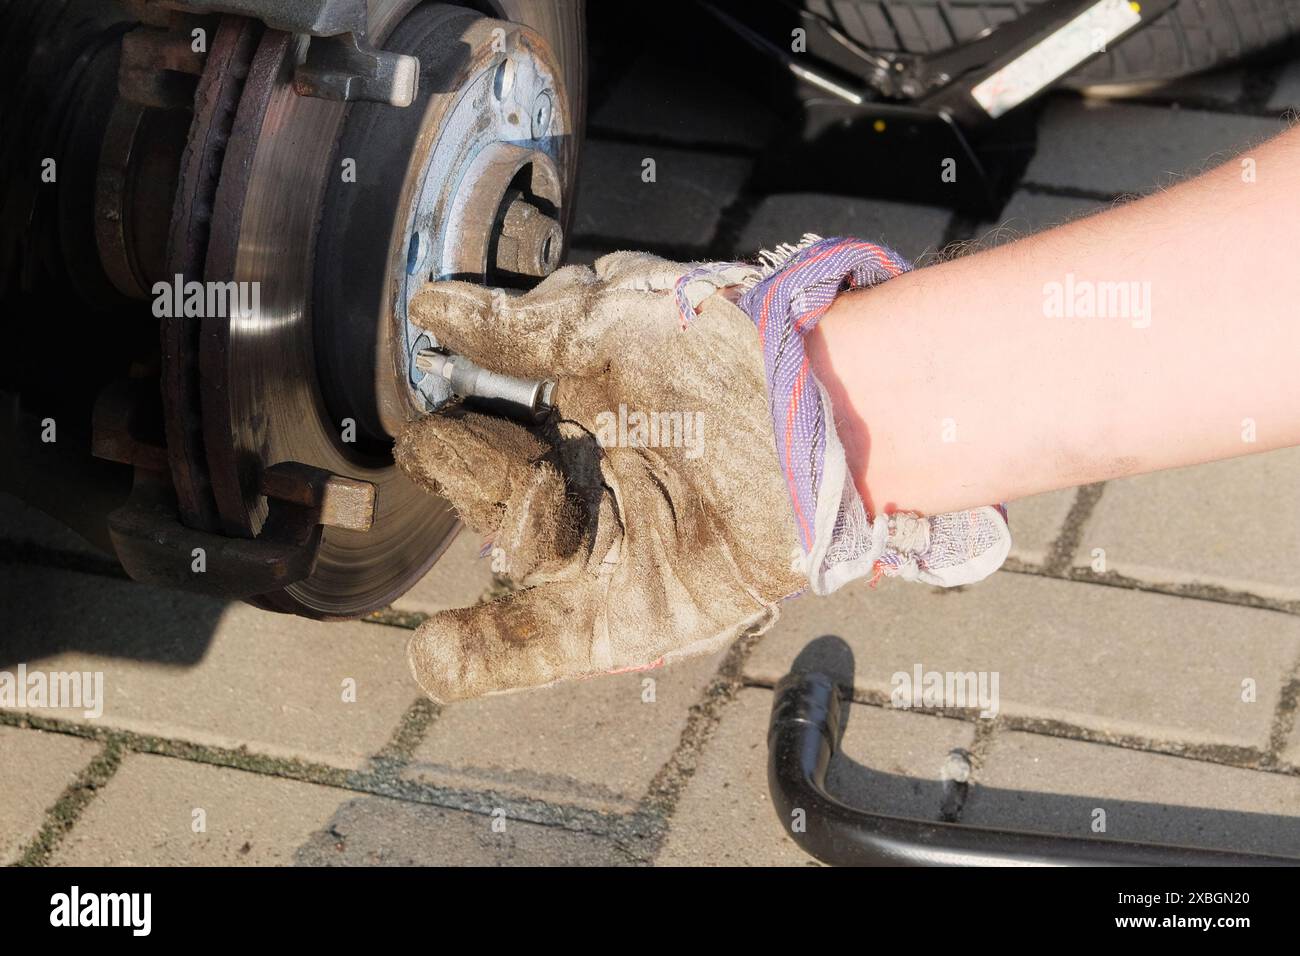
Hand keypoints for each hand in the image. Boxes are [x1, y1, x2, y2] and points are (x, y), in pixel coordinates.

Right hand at [395, 252, 804, 701]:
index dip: (458, 434)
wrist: (825, 422)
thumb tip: (431, 310)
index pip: (482, 434)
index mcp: (569, 418)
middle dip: (475, 470)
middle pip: (494, 492)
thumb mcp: (615, 328)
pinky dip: (482, 656)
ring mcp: (605, 551)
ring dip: (491, 531)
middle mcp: (579, 483)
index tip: (436, 419)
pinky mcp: (632, 616)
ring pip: (514, 553)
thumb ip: (519, 332)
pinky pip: (542, 644)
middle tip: (491, 450)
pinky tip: (435, 659)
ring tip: (508, 503)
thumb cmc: (727, 361)